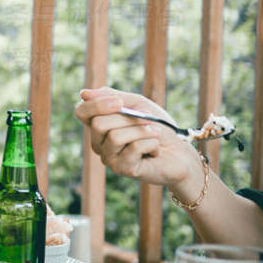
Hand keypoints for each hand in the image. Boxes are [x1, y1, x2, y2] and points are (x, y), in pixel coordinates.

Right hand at [75, 87, 200, 193]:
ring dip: (142, 131)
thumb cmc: (158, 126)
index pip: (81, 112)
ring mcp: (110, 158)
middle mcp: (99, 143)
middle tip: (147, 121)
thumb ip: (112, 96)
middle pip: (98, 124)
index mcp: (99, 126)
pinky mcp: (123, 169)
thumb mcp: (137, 104)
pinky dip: (151, 143)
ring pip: (116, 137)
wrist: (181, 149)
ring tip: (154, 134)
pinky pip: (133, 148)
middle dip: (128, 119)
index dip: (97, 104)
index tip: (121, 102)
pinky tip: (156, 150)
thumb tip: (83, 93)